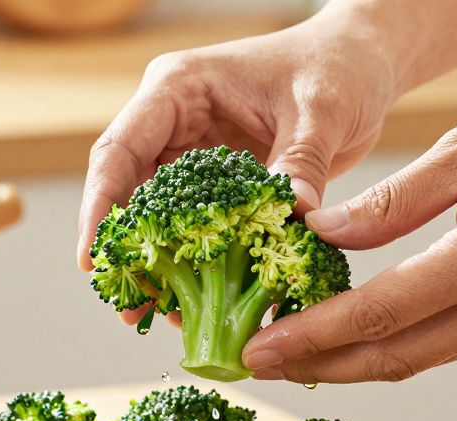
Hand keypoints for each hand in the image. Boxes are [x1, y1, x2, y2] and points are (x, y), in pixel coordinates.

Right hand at [75, 18, 400, 322]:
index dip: (100, 206)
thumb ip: (303, 159)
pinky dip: (199, 268)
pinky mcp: (220, 188)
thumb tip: (295, 212)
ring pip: (159, 221)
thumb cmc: (336, 66)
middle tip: (130, 309)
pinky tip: (204, 305)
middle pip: (128, 194)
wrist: (363, 64)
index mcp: (179, 90)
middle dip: (128, 254)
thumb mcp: (322, 110)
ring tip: (163, 318)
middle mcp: (175, 125)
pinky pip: (198, 232)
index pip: (120, 150)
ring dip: (160, 269)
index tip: (93, 259)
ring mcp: (194, 157)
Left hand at [241, 72, 456, 382]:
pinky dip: (395, 344)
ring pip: (421, 358)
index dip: (311, 337)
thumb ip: (391, 204)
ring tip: (291, 353)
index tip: (255, 350)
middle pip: (395, 357)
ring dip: (353, 362)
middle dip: (318, 366)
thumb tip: (320, 238)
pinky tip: (352, 336)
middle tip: (255, 366)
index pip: (378, 314)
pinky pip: (448, 342)